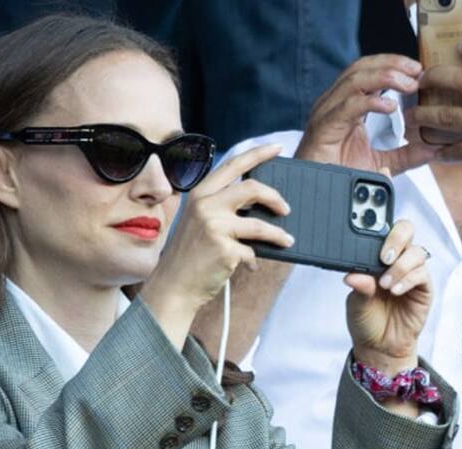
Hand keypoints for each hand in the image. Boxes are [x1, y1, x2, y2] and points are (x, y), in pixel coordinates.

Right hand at [141, 144, 293, 347]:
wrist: (173, 286)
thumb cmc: (189, 256)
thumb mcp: (198, 222)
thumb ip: (220, 207)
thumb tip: (258, 204)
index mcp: (200, 194)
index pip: (233, 165)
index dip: (258, 154)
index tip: (278, 148)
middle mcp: (206, 206)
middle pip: (252, 188)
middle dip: (275, 197)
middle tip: (286, 209)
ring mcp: (215, 227)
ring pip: (260, 224)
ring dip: (278, 234)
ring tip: (287, 240)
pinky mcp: (224, 250)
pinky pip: (251, 252)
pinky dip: (253, 260)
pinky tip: (249, 266)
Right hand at [296, 55, 434, 174]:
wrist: (317, 195)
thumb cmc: (338, 176)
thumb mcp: (380, 163)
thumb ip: (404, 155)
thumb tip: (432, 150)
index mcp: (345, 105)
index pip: (367, 71)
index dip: (393, 65)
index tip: (418, 71)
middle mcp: (333, 104)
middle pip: (361, 67)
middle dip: (392, 64)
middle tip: (416, 71)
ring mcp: (326, 114)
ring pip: (354, 79)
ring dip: (385, 76)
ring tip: (408, 85)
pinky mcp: (323, 128)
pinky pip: (347, 106)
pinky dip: (370, 101)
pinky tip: (389, 106)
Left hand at [344, 220, 431, 375]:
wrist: (379, 346)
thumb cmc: (366, 321)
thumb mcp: (355, 304)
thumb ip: (358, 287)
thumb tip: (353, 275)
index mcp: (375, 259)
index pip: (382, 233)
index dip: (377, 229)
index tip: (366, 241)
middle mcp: (396, 261)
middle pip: (406, 231)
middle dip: (396, 239)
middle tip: (384, 257)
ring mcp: (411, 273)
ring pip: (416, 252)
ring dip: (400, 266)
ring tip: (386, 285)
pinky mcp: (424, 288)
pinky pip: (422, 275)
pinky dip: (408, 280)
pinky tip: (396, 290)